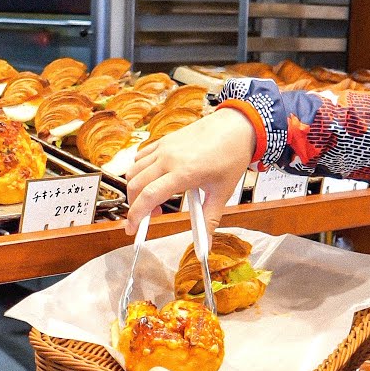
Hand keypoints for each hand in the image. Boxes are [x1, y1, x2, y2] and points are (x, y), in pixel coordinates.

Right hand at [124, 107, 257, 234]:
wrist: (237, 126)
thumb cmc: (231, 156)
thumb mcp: (222, 192)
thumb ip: (209, 219)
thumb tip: (205, 244)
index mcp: (183, 173)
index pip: (148, 196)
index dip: (136, 216)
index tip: (132, 229)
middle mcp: (168, 159)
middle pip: (135, 185)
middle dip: (135, 205)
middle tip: (150, 216)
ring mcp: (164, 148)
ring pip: (134, 170)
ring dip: (136, 188)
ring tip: (154, 197)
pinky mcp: (164, 140)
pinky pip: (141, 157)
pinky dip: (139, 171)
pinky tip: (155, 178)